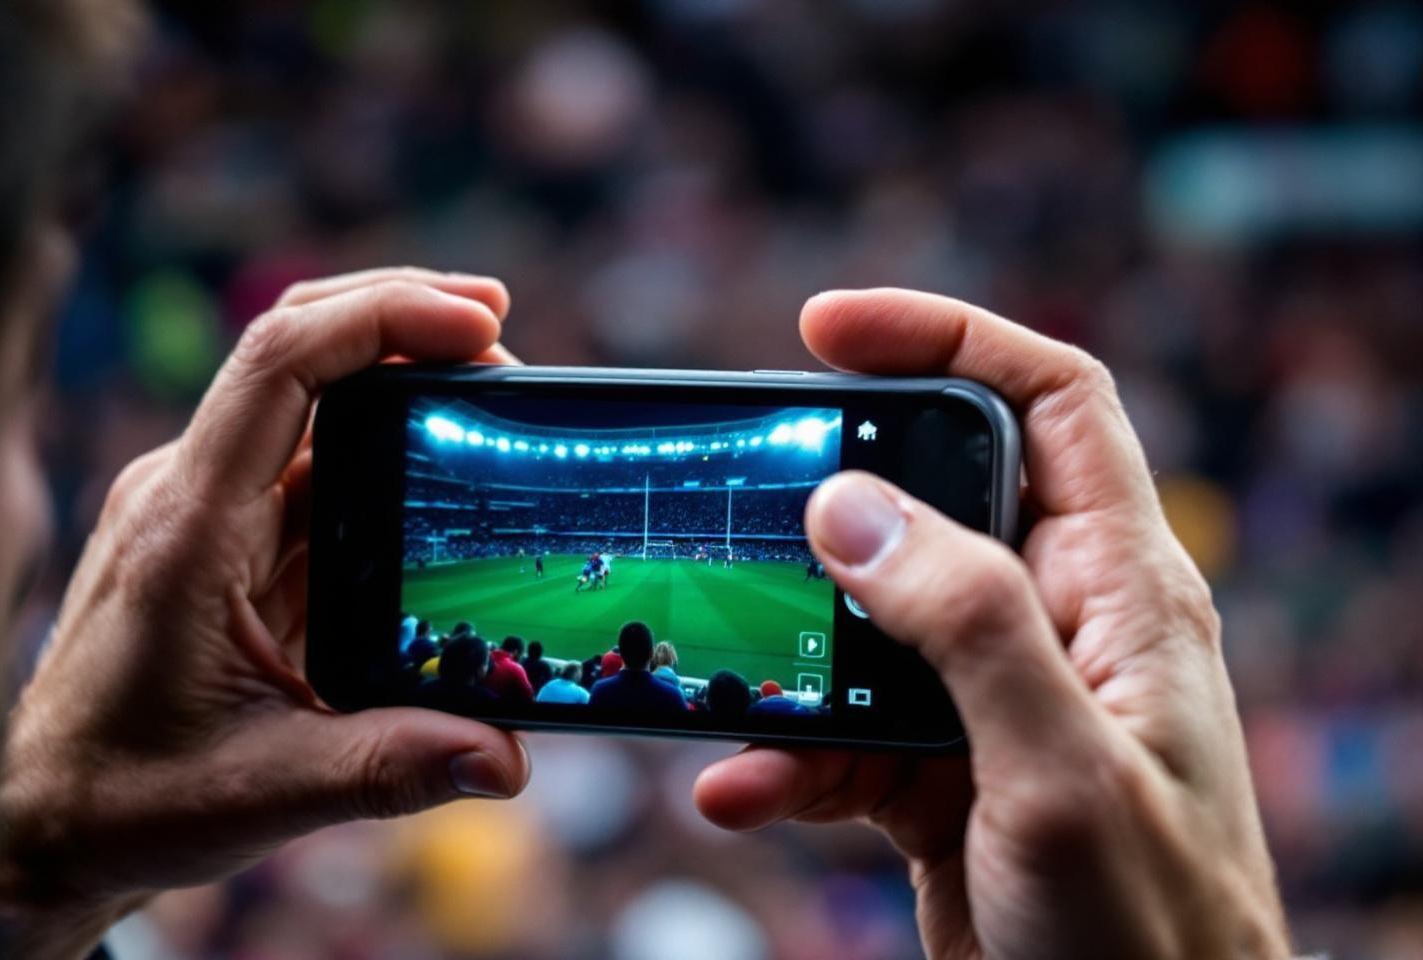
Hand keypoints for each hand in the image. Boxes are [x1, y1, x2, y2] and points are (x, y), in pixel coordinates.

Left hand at [0, 269, 530, 957]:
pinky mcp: (226, 538)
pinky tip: (443, 470)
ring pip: (311, 401)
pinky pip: (312, 464)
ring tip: (493, 395)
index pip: (279, 364)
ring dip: (401, 380)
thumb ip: (388, 767)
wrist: (40, 817)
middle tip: (502, 335)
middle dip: (405, 318)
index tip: (477, 321)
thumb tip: (507, 759)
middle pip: (300, 348)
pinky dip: (385, 446)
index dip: (382, 316)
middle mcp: (192, 494)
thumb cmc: (125, 799)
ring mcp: (207, 509)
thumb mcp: (263, 791)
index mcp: (190, 529)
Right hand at [694, 290, 1291, 959]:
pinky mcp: (942, 772)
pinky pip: (845, 731)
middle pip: (931, 501)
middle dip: (831, 502)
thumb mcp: (1061, 772)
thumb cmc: (1149, 938)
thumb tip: (849, 506)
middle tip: (740, 509)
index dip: (951, 337)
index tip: (828, 329)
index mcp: (1120, 592)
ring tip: (726, 690)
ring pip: (867, 624)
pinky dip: (786, 753)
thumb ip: (966, 626)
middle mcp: (1057, 625)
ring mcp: (993, 700)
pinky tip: (740, 786)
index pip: (1051, 403)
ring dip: (788, 655)